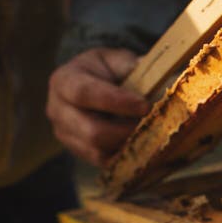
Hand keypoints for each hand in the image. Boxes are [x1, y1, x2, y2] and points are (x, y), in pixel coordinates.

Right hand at [47, 48, 150, 165]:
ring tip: (151, 135)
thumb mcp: (116, 60)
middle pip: (91, 132)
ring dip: (128, 145)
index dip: (117, 102)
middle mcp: (58, 110)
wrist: (90, 86)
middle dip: (126, 131)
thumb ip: (133, 67)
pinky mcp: (79, 152)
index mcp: (65, 81)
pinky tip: (144, 146)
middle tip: (154, 125)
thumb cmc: (107, 71)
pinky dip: (126, 156)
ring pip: (98, 151)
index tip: (146, 106)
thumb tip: (163, 76)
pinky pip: (104, 162)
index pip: (85, 93)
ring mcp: (66, 135)